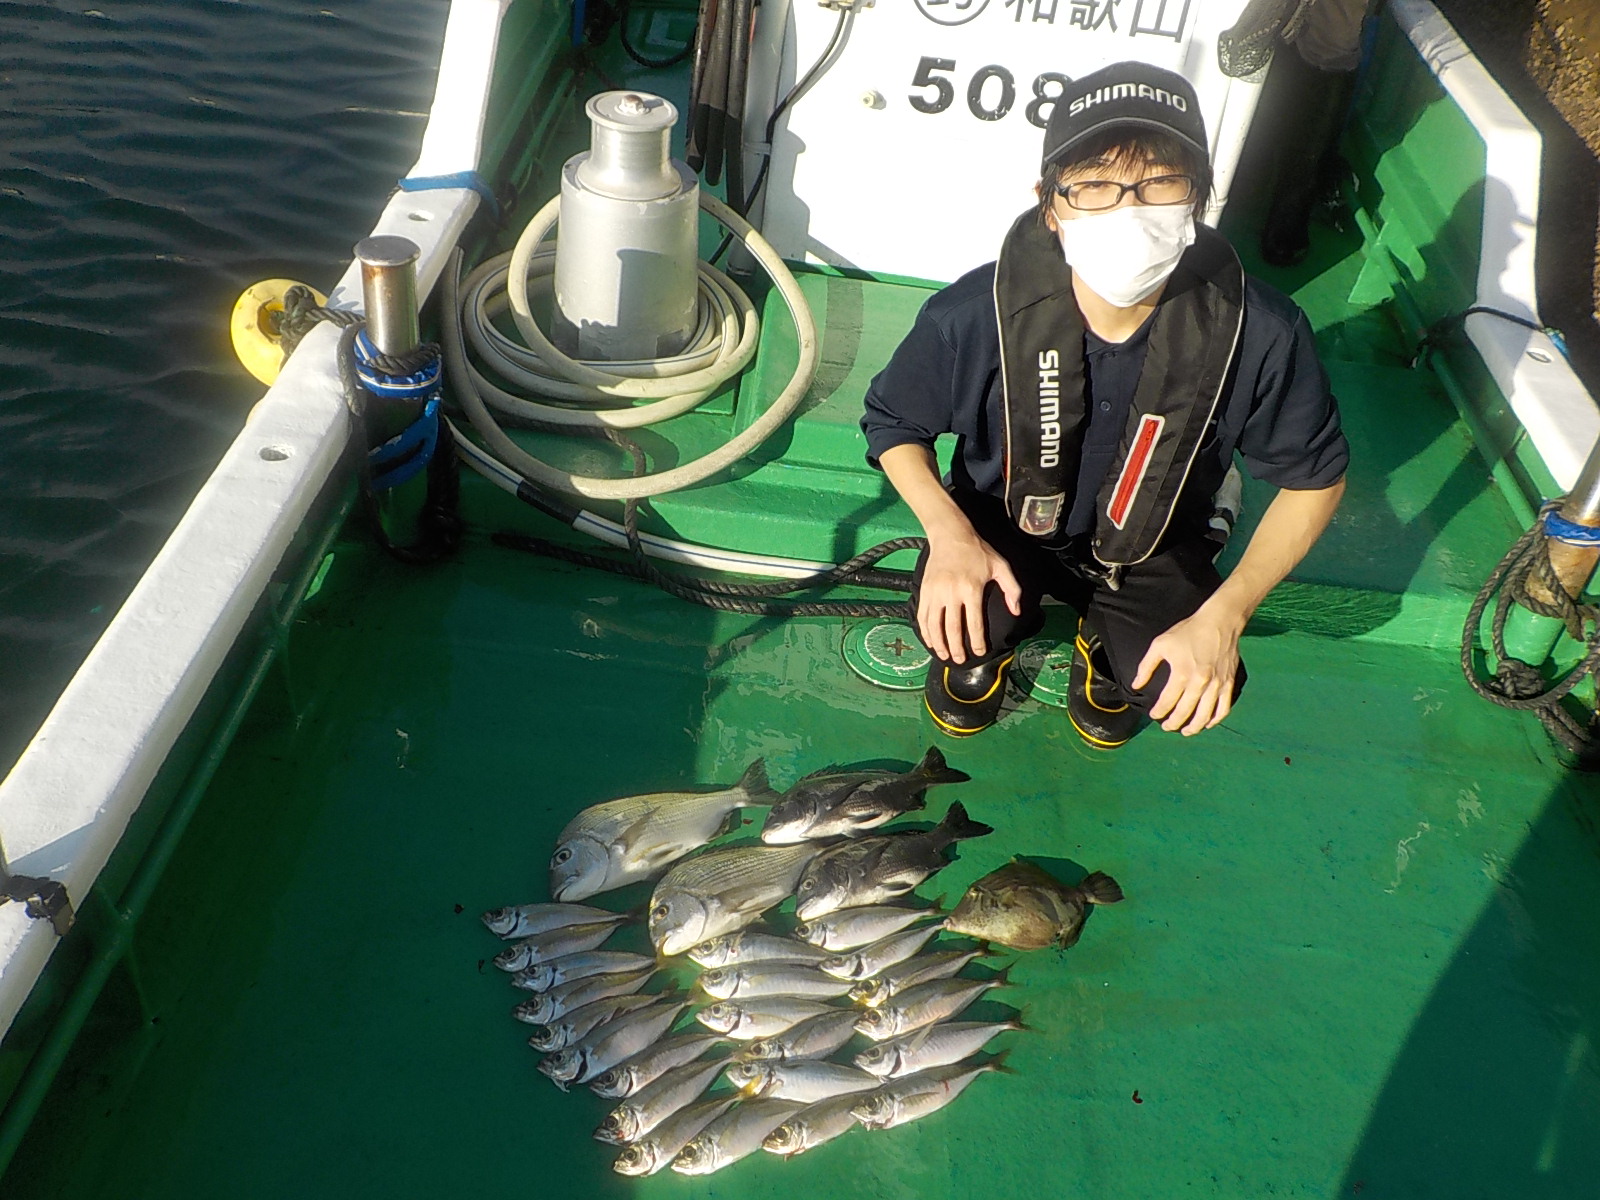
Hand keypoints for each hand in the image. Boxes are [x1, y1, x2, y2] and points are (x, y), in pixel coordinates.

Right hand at [916, 533, 1021, 663]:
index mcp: (971, 589)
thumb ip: (1012, 589)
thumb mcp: (1001, 566)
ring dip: (939, 643)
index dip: (977, 641)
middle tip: (960, 660)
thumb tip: (1016, 611)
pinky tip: (931, 641)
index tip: (979, 652)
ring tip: (944, 655)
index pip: (974, 622)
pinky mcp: (925, 590)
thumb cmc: (978, 551)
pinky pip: (923, 616)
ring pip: (934, 625)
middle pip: (952, 628)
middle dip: (956, 647)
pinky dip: (926, 631)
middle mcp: (951, 593)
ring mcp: (935, 592)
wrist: (950, 535)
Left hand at [1131, 601, 1244, 734]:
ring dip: (1194, 727)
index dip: (1159, 712)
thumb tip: (1136, 685)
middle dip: (1174, 723)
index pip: (1167, 702)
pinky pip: (1223, 708)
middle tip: (1167, 726)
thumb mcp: (1160, 644)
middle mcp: (1200, 683)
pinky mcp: (1228, 683)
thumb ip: (1146, 667)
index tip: (1154, 715)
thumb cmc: (1188, 631)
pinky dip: (1215, 719)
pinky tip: (1207, 723)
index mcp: (1182, 674)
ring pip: (1205, 715)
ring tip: (1186, 731)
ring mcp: (1217, 685)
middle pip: (1185, 712)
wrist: (1220, 622)